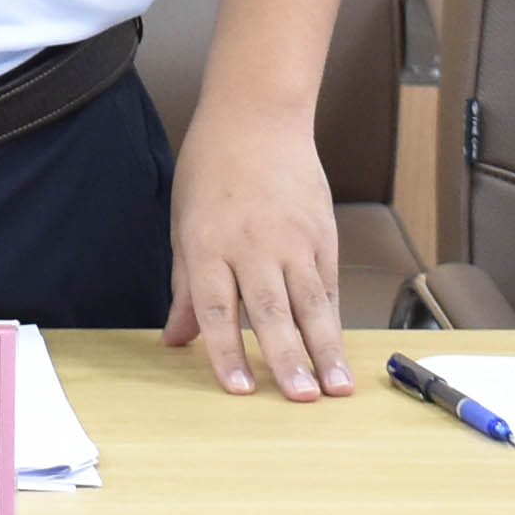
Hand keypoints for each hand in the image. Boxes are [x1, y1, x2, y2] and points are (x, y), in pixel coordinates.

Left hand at [161, 102, 352, 401]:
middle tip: (300, 398)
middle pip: (271, 312)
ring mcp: (293, 239)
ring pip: (311, 303)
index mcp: (208, 244)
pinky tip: (339, 349)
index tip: (239, 391)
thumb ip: (185, 286)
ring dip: (324, 349)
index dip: (227, 354)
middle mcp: (253, 245)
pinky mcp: (322, 232)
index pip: (218, 310)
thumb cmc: (212, 167)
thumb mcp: (184, 223)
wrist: (257, 115)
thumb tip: (175, 340)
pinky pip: (328, 284)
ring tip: (336, 387)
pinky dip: (334, 319)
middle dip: (287, 360)